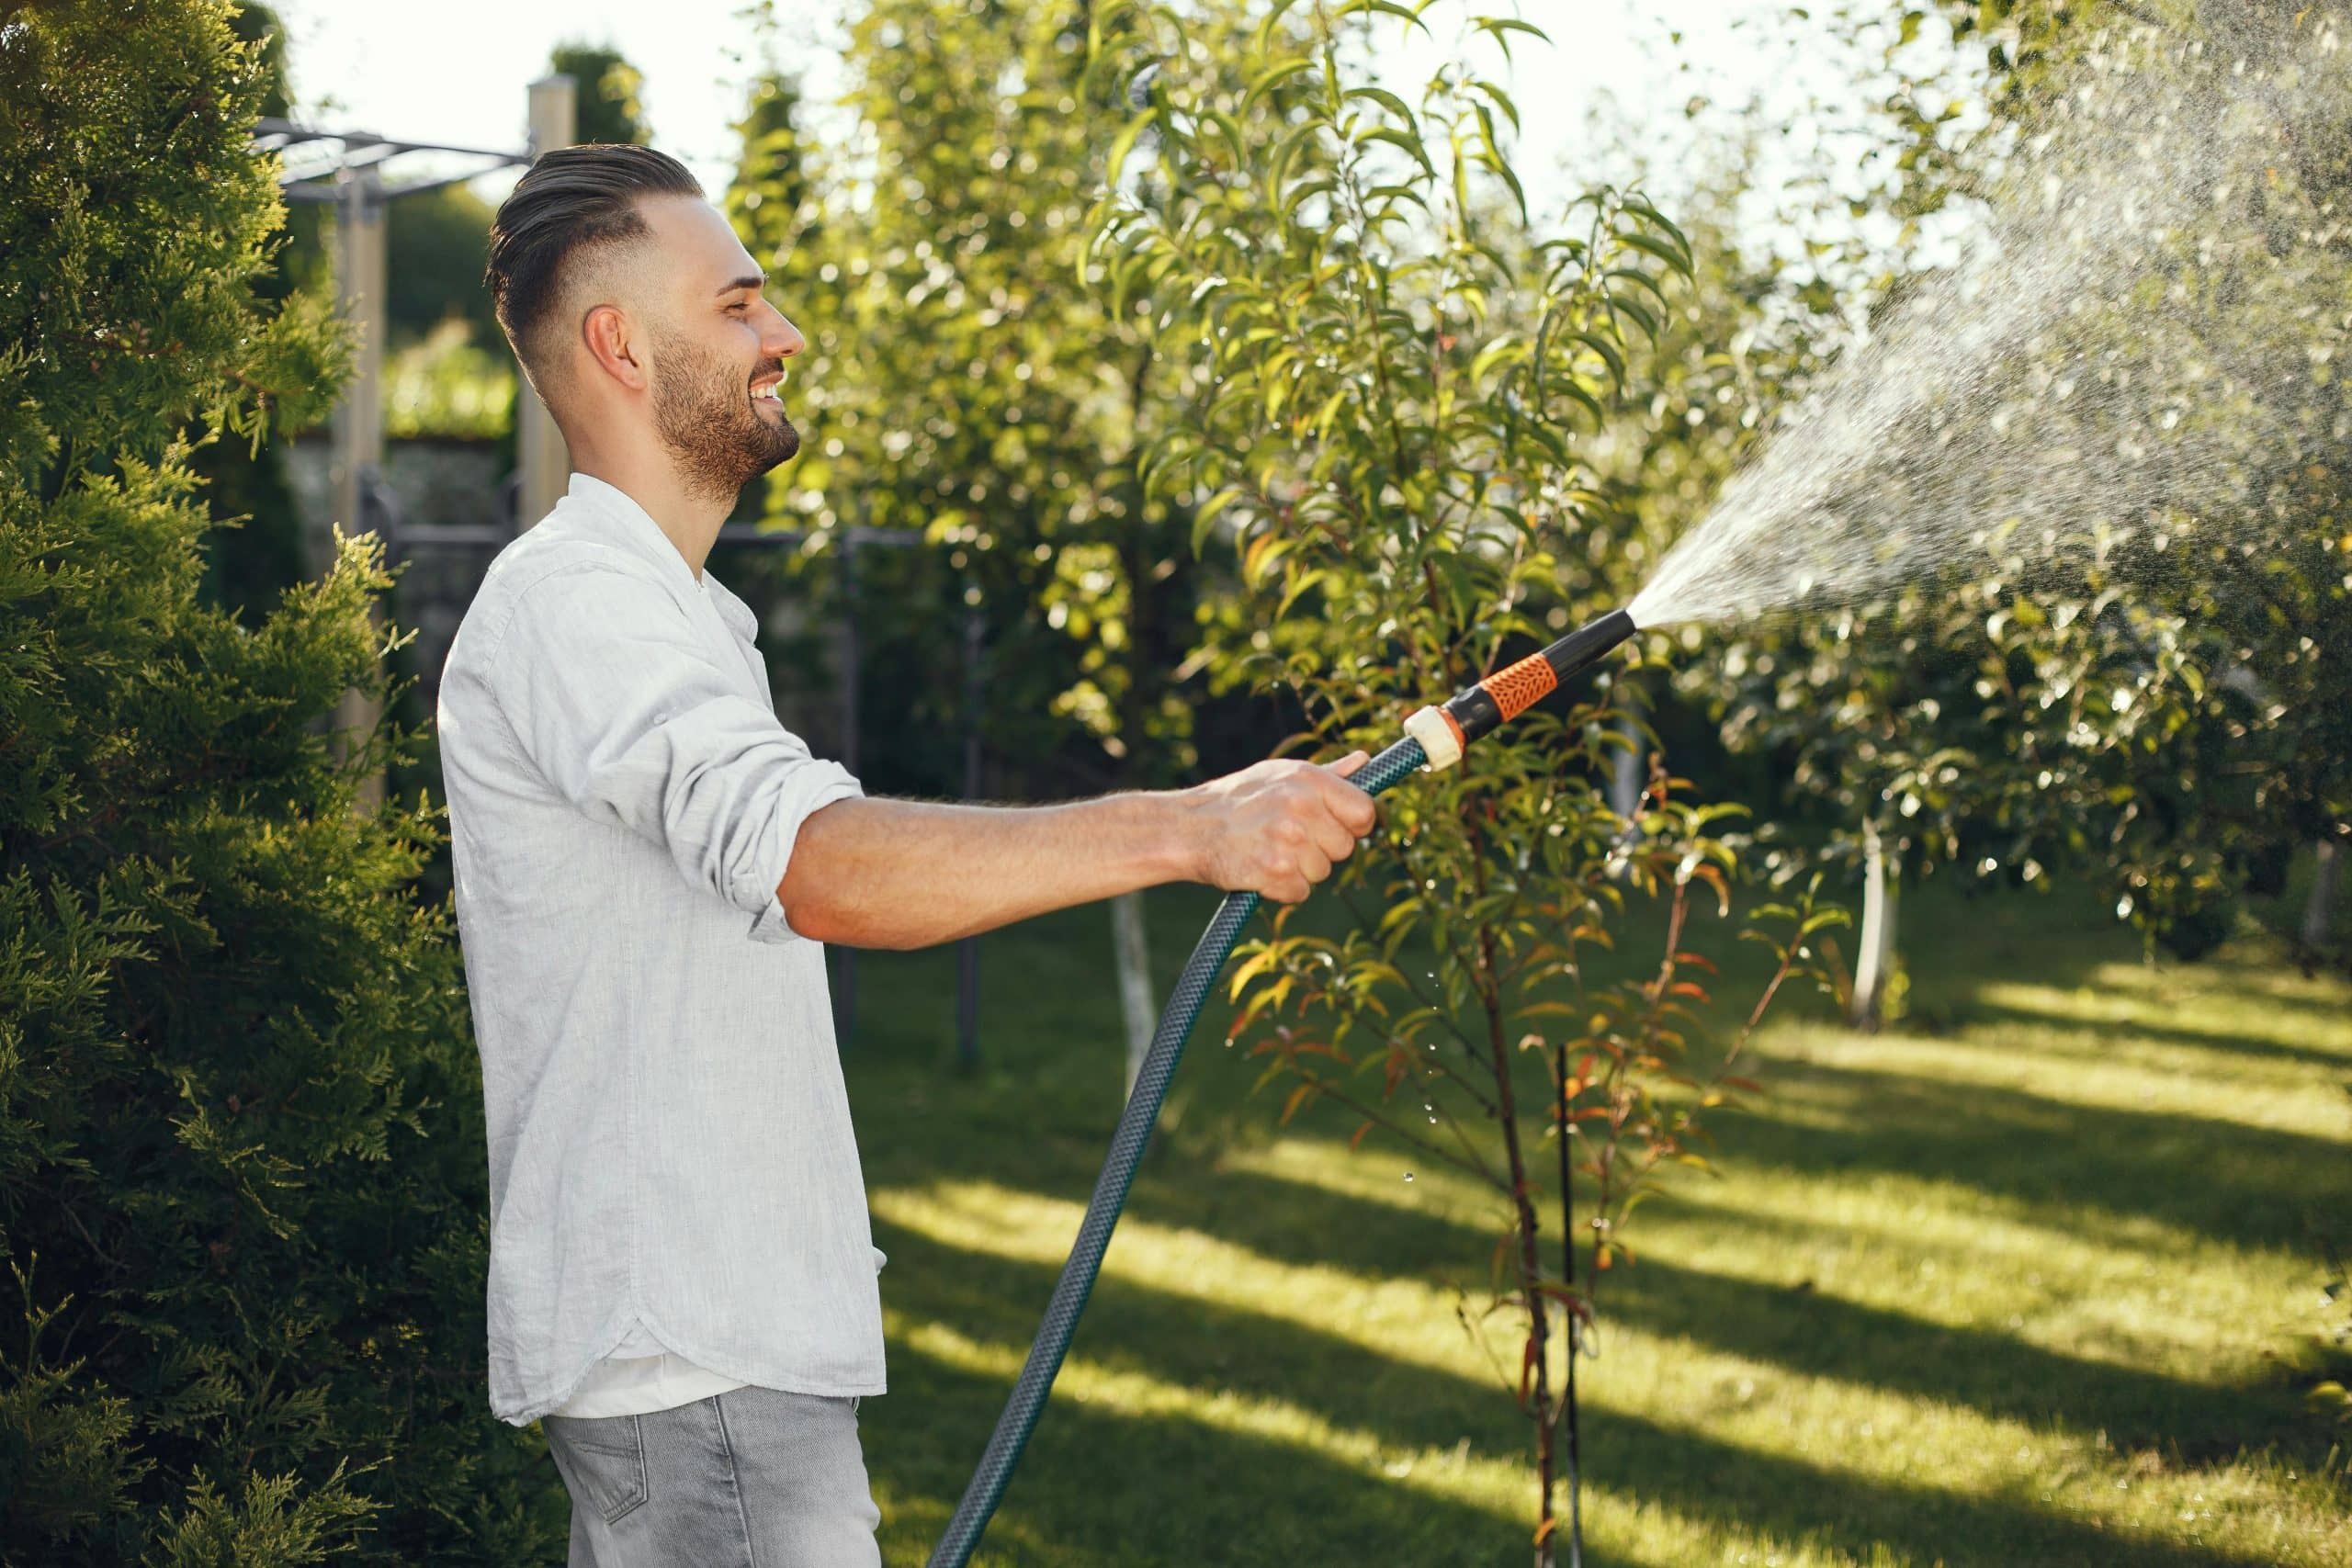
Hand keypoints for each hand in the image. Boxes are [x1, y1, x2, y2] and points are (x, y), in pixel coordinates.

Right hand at [1183, 750, 1379, 903]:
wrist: (1188, 828)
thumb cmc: (1237, 799)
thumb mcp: (1279, 775)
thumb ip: (1327, 774)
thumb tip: (1365, 761)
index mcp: (1309, 779)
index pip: (1364, 812)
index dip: (1353, 825)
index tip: (1335, 829)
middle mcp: (1302, 806)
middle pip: (1345, 848)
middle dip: (1322, 850)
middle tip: (1287, 839)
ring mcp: (1289, 840)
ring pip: (1323, 872)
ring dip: (1300, 870)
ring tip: (1268, 850)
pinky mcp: (1275, 871)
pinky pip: (1300, 892)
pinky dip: (1282, 888)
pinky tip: (1260, 868)